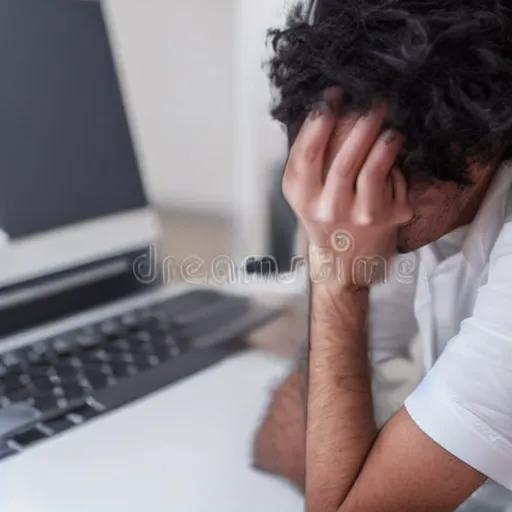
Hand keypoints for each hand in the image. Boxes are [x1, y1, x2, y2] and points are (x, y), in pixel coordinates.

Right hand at [283, 89, 412, 289]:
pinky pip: (395, 182)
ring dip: (384, 142)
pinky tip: (394, 151)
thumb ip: (308, 158)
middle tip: (372, 99)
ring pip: (374, 172)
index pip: (306, 156)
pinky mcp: (389, 219)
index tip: (332, 95)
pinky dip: (396, 163)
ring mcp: (360, 218)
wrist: (344, 257)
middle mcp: (328, 211)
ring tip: (391, 124)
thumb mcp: (304, 191)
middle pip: (343, 163)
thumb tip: (327, 106)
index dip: (318, 122)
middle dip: (360, 124)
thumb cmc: (324, 214)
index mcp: (303, 198)